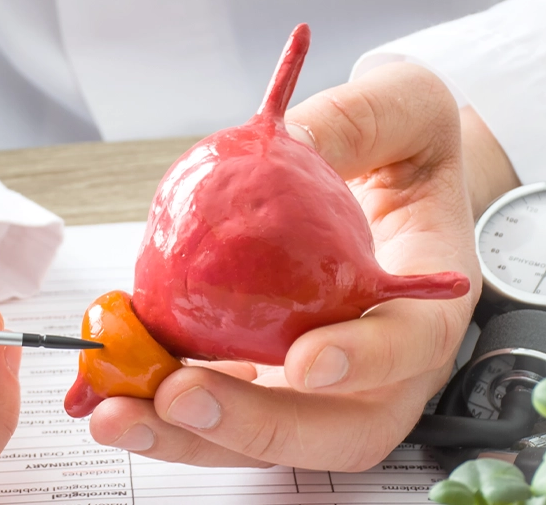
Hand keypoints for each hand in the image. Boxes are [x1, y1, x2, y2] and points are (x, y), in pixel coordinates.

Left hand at [88, 63, 517, 469]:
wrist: (391, 180)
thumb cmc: (408, 148)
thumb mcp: (400, 108)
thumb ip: (353, 124)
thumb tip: (286, 145)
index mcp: (429, 300)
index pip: (411, 347)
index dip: (364, 363)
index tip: (305, 361)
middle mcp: (381, 363)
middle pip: (335, 429)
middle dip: (253, 428)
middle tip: (179, 395)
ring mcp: (325, 380)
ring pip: (270, 435)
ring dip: (189, 435)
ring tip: (117, 410)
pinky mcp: (273, 373)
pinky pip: (226, 400)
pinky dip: (167, 401)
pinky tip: (117, 381)